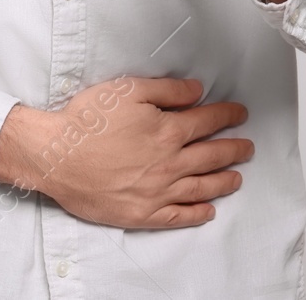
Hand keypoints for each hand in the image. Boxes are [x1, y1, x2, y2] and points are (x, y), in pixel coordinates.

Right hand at [0, 76, 251, 227]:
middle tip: (248, 148)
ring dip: (223, 181)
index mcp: (167, 131)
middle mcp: (169, 163)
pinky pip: (179, 216)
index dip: (227, 115)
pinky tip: (208, 211)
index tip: (240, 113)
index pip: (207, 122)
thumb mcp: (127, 90)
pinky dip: (197, 213)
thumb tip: (197, 91)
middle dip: (233, 150)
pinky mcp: (143, 213)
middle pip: (211, 156)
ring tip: (237, 178)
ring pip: (201, 187)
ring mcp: (158, 191)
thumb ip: (166, 90)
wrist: (57, 156)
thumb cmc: (88, 120)